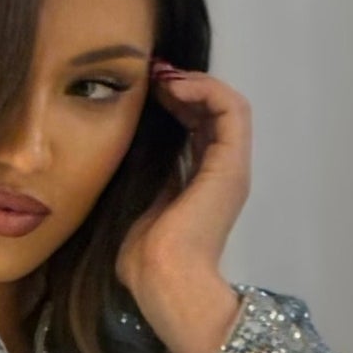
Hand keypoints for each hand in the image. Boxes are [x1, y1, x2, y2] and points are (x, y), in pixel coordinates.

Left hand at [116, 65, 250, 352]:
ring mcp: (230, 168)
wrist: (162, 281)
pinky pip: (232, 108)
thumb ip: (142, 178)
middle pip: (212, 110)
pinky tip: (174, 86)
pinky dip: (206, 89)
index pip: (197, 126)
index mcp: (200, 183)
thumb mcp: (137, 205)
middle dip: (183, 83)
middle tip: (151, 72)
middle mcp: (221, 173)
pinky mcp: (231, 165)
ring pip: (228, 103)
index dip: (175, 99)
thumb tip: (120, 151)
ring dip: (196, 81)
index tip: (144, 87)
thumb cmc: (145, 260)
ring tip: (163, 77)